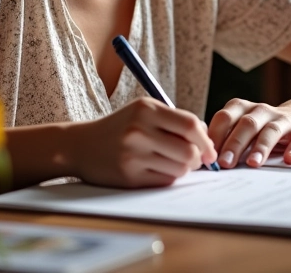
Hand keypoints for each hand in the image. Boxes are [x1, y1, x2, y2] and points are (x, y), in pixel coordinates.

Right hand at [71, 98, 217, 187]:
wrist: (80, 145)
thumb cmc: (120, 126)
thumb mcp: (143, 111)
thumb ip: (174, 120)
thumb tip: (207, 136)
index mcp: (146, 109)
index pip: (190, 125)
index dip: (206, 139)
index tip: (209, 149)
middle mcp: (139, 130)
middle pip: (188, 150)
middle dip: (198, 158)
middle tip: (195, 159)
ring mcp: (133, 155)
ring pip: (179, 168)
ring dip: (183, 168)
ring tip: (173, 162)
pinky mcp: (129, 176)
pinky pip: (164, 181)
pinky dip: (168, 177)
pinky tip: (158, 169)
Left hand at [208, 98, 290, 168]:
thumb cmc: (267, 128)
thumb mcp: (245, 129)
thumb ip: (225, 138)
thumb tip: (199, 158)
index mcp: (243, 110)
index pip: (225, 117)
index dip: (214, 134)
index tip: (205, 155)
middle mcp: (262, 112)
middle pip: (246, 124)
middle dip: (234, 143)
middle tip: (224, 163)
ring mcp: (283, 120)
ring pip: (270, 130)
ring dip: (261, 146)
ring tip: (253, 164)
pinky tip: (289, 159)